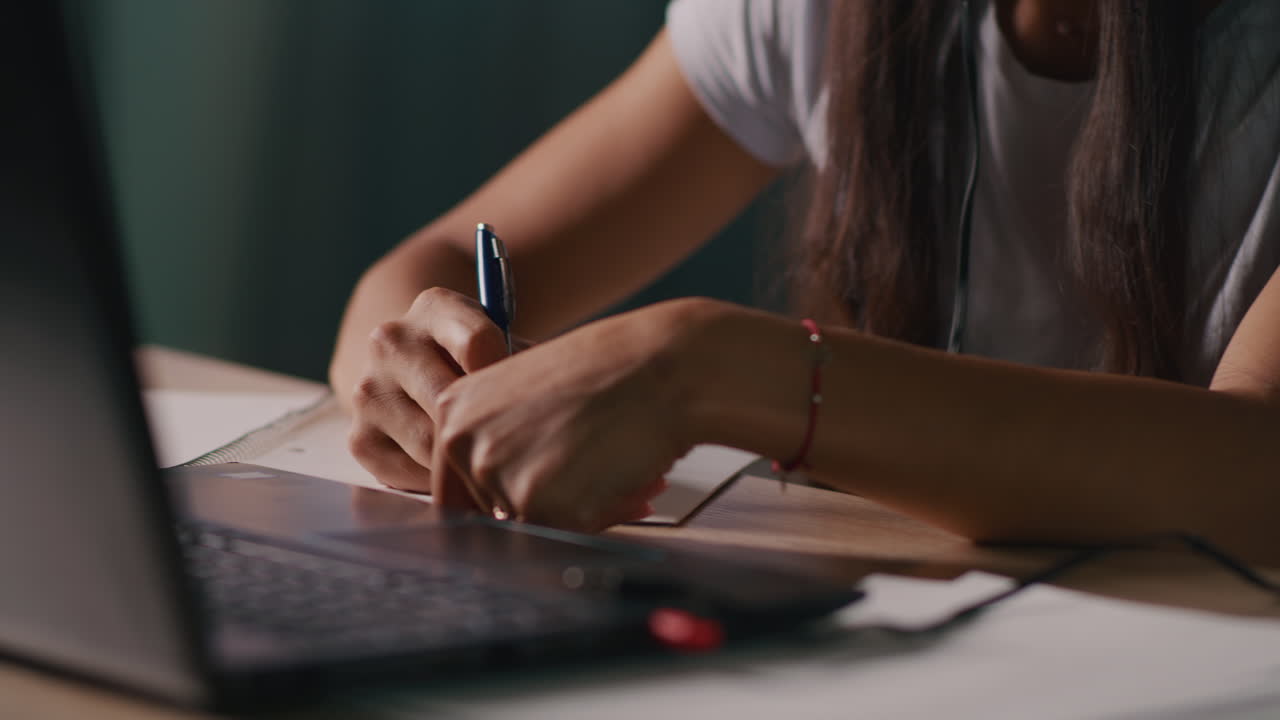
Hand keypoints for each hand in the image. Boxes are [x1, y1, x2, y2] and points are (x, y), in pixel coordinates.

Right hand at [347, 287, 528, 492]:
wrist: (413, 365)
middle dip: (488, 431)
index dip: (508, 380)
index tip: (531, 407)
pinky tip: (459, 474)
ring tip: (496, 468)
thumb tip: (557, 409)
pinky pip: (408, 474)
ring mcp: (368, 389)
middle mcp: (391, 341)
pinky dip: (439, 482)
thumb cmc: (479, 361)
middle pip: (450, 400)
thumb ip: (525, 365)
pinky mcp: (359, 437)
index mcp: (436, 307)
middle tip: (520, 456)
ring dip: (465, 461)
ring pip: (430, 442)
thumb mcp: (504, 344)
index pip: (477, 343)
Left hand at [428, 301, 705, 531]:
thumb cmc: (611, 373)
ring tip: (620, 469)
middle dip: (546, 507)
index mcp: (454, 409)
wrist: (661, 367)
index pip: (454, 488)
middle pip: (490, 513)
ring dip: (578, 512)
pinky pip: (563, 536)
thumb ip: (502, 444)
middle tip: (596, 474)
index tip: (532, 505)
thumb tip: (499, 507)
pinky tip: (628, 480)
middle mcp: (463, 441)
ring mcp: (495, 472)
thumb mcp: (532, 396)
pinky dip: (600, 518)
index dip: (497, 503)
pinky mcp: (534, 503)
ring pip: (530, 526)